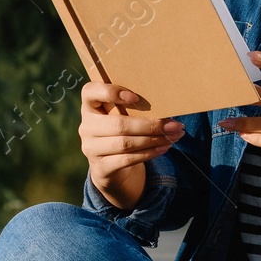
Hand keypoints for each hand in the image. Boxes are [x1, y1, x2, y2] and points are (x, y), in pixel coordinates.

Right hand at [79, 81, 185, 208]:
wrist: (108, 166)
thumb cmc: (119, 131)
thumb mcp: (118, 115)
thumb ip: (131, 106)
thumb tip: (166, 104)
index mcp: (89, 107)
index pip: (90, 92)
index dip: (111, 92)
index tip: (135, 97)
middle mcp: (86, 127)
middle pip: (119, 125)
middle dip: (150, 125)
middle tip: (175, 124)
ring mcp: (91, 149)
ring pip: (126, 144)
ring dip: (154, 140)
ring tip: (174, 136)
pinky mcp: (101, 167)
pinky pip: (128, 159)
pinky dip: (149, 153)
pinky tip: (164, 148)